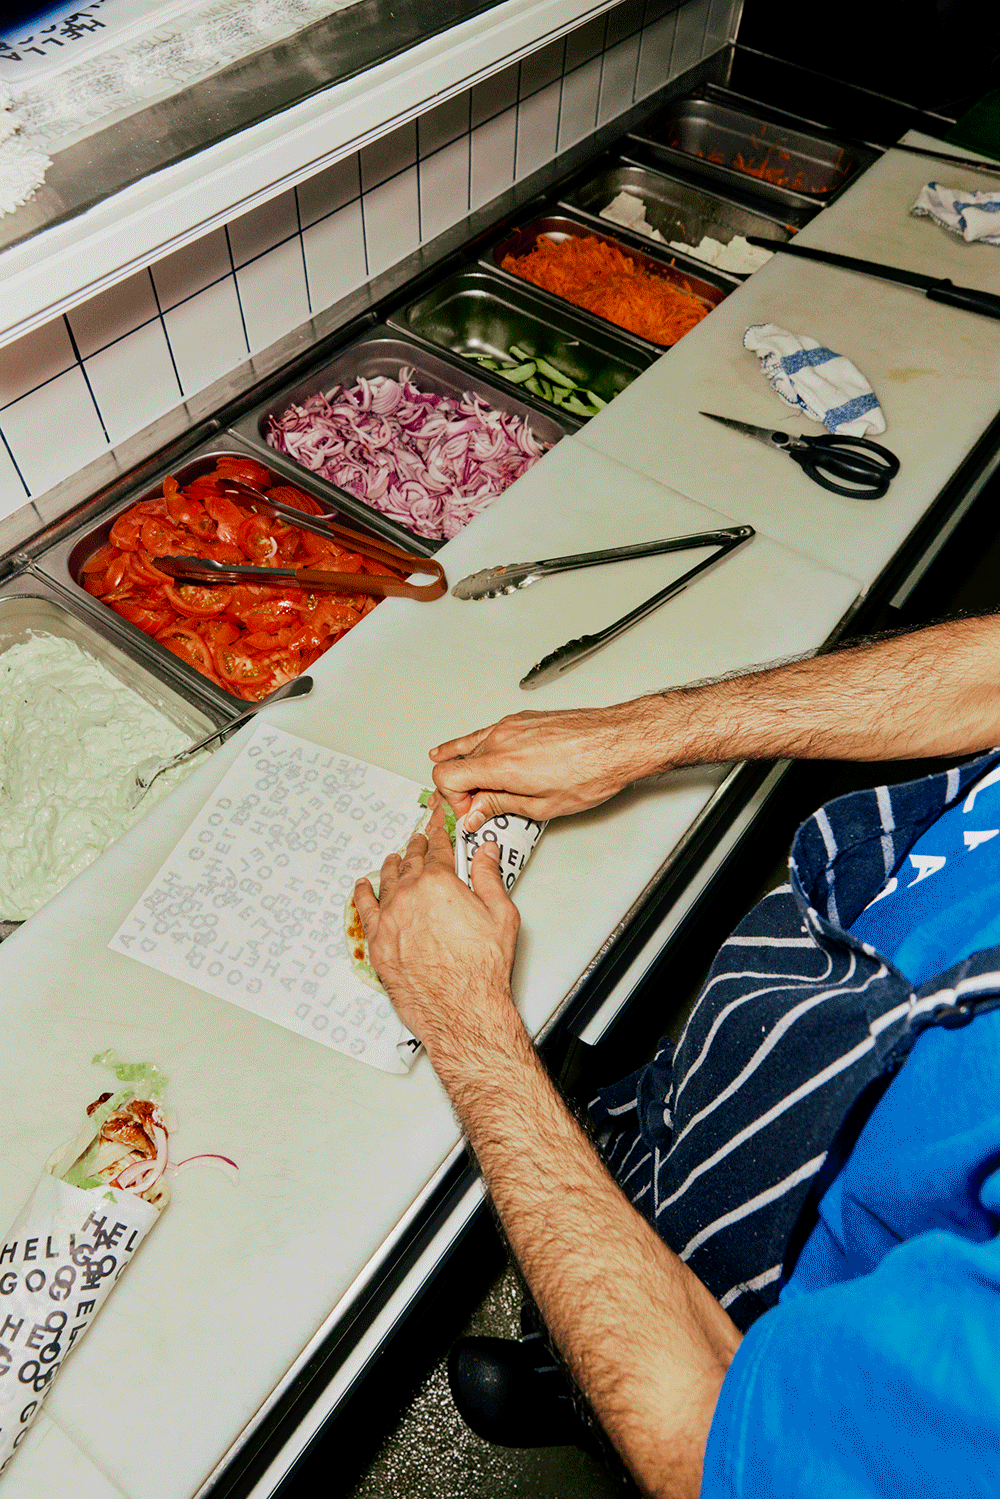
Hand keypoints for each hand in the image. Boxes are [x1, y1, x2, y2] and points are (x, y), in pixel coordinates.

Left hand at [352, 806, 520, 1059]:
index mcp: (439, 883)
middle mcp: (409, 896)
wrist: (461, 1008)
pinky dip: (362, 894)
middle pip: (410, 863)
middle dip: (417, 847)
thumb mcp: (500, 914)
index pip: (438, 851)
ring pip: (386, 882)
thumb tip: (485, 853)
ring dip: (391, 866)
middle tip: (420, 839)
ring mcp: (389, 919)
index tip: (440, 831)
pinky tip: (361, 887)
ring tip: (395, 859)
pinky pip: (364, 910)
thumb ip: (488, 877)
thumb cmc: (481, 969)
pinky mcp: (378, 942)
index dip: (440, 837)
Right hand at [430, 701, 661, 831]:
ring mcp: (510, 725)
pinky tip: (474, 755)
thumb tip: (476, 813)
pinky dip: (477, 748)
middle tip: (474, 807)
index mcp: (501, 764)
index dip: (452, 800)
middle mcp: (500, 739)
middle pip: (454, 762)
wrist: (618, 741)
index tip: (470, 813)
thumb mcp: (542, 806)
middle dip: (460, 788)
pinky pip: (486, 733)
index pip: (445, 775)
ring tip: (465, 785)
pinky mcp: (521, 719)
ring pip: (468, 745)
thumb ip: (500, 806)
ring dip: (466, 767)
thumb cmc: (591, 771)